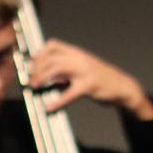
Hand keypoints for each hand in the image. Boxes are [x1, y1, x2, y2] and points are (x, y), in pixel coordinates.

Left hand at [28, 39, 152, 119]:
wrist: (122, 87)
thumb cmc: (99, 79)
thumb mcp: (79, 71)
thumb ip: (63, 72)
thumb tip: (43, 77)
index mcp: (76, 53)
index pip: (53, 45)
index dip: (38, 54)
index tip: (30, 65)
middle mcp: (80, 58)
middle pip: (52, 57)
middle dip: (37, 68)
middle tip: (30, 80)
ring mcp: (85, 70)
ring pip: (58, 68)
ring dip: (42, 77)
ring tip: (34, 88)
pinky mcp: (90, 85)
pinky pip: (70, 93)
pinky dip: (58, 101)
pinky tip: (49, 107)